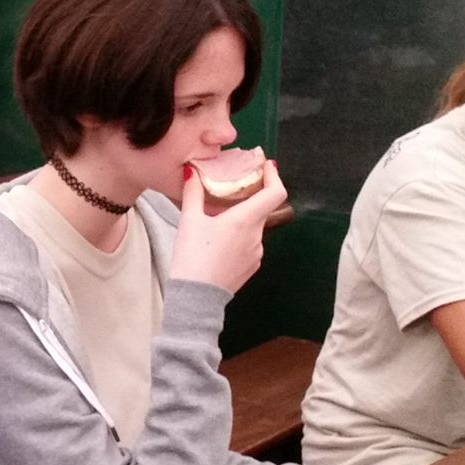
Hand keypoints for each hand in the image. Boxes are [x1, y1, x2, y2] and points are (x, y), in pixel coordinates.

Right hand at [168, 159, 286, 293]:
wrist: (196, 298)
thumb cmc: (193, 257)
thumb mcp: (189, 221)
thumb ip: (193, 193)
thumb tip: (193, 173)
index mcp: (245, 219)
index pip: (275, 192)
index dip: (274, 176)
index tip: (266, 166)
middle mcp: (257, 235)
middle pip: (262, 209)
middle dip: (250, 197)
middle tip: (233, 188)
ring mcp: (257, 253)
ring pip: (254, 227)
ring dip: (243, 219)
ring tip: (219, 219)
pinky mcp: (252, 266)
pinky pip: (250, 244)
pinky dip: (240, 237)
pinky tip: (220, 242)